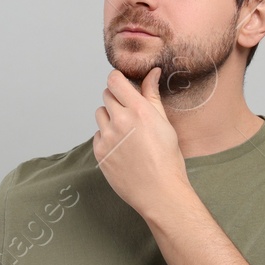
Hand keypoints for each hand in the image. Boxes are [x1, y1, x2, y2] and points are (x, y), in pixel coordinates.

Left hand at [93, 66, 189, 219]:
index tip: (122, 84)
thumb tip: (152, 72)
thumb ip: (152, 95)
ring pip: (100, 114)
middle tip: (130, 113)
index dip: (117, 79)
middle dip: (116, 99)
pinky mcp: (100, 153)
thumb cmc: (167, 159)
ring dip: (110, 117)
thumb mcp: (163, 123)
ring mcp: (107, 138)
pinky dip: (106, 137)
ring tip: (127, 132)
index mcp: (139, 110)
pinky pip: (97, 135)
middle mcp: (120, 121)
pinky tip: (122, 148)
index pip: (114, 80)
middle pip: (106, 95)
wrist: (159, 192)